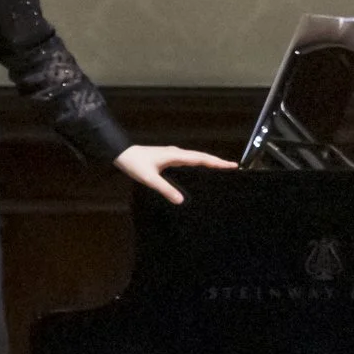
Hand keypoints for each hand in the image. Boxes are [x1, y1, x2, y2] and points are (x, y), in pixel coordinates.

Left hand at [115, 145, 235, 203]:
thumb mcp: (149, 179)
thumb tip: (181, 200)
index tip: (231, 165)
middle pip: (202, 156)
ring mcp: (173, 155)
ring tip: (220, 167)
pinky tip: (199, 169)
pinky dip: (198, 163)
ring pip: (195, 157)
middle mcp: (177, 153)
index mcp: (175, 156)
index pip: (201, 159)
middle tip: (232, 167)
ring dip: (208, 161)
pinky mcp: (168, 158)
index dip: (217, 162)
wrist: (121, 153)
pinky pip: (188, 160)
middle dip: (217, 161)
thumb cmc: (134, 163)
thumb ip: (165, 189)